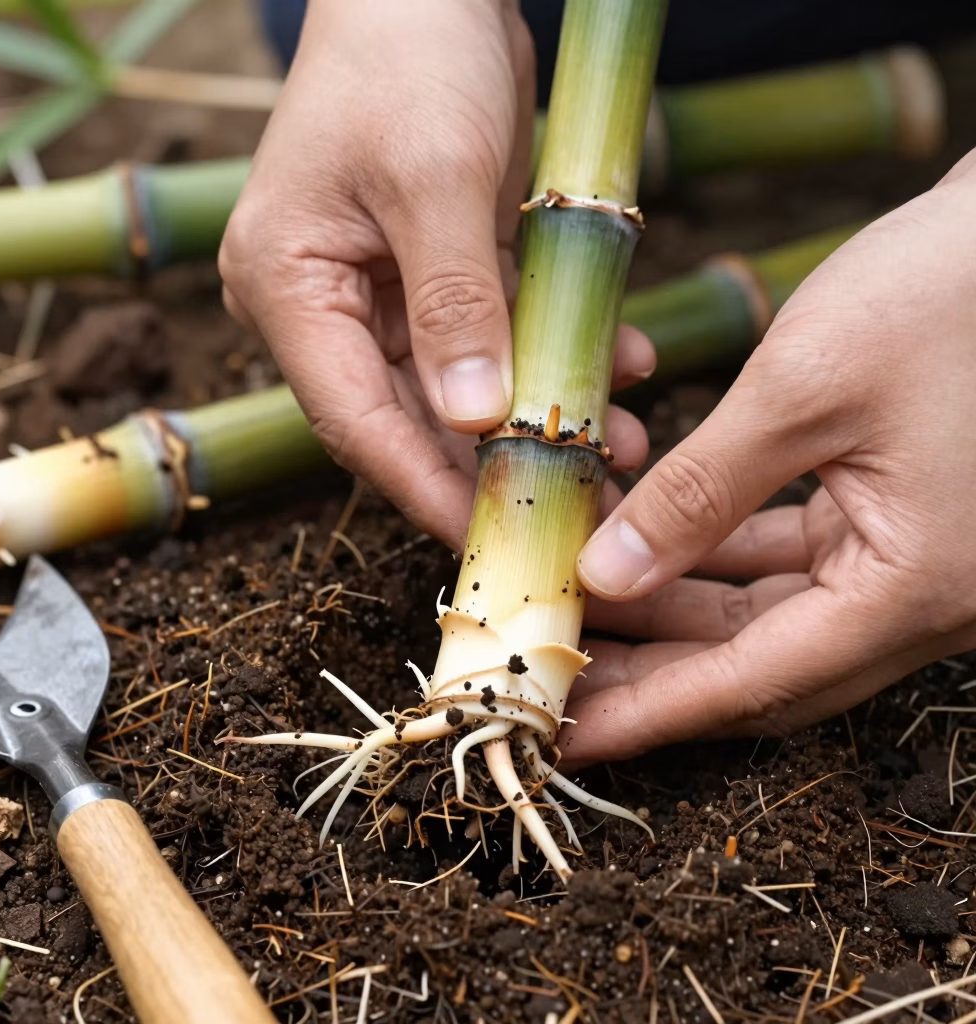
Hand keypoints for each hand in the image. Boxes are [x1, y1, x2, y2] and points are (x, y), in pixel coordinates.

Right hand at [220, 0, 654, 548]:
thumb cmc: (409, 55)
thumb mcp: (434, 179)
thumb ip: (455, 305)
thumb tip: (473, 419)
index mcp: (289, 289)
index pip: (353, 422)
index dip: (424, 486)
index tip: (494, 533)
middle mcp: (323, 306)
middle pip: (406, 419)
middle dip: (492, 463)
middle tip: (577, 501)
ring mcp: (379, 295)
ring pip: (457, 391)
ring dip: (536, 418)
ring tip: (617, 447)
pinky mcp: (433, 278)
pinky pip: (491, 340)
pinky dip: (549, 356)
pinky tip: (618, 370)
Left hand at [560, 150, 975, 766]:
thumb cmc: (953, 290)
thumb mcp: (805, 389)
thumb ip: (700, 493)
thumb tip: (608, 576)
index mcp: (917, 588)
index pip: (757, 682)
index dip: (654, 714)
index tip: (567, 738)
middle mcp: (923, 597)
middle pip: (759, 666)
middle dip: (652, 674)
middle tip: (556, 678)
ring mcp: (913, 561)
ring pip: (768, 620)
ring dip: (675, 618)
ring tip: (582, 613)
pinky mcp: (896, 520)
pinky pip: (789, 567)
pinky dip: (715, 563)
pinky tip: (648, 549)